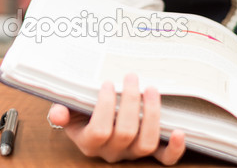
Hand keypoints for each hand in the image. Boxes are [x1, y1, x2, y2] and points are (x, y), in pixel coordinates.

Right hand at [47, 73, 185, 163]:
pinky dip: (175, 148)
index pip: (100, 130)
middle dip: (131, 102)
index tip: (109, 83)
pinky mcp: (150, 154)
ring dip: (152, 115)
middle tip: (132, 77)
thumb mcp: (69, 114)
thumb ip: (62, 113)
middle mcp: (112, 152)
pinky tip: (180, 131)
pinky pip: (165, 159)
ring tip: (151, 89)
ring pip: (146, 143)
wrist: (95, 131)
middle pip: (126, 132)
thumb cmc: (83, 117)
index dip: (106, 106)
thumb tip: (57, 113)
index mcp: (90, 143)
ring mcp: (132, 154)